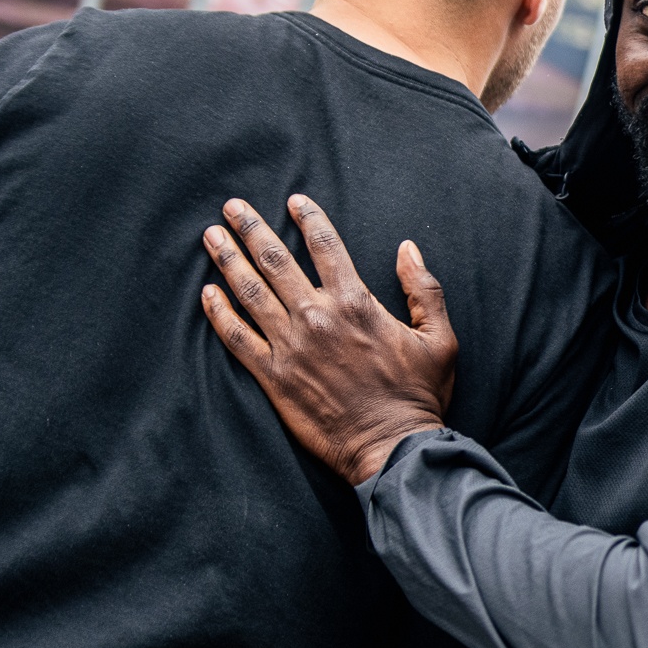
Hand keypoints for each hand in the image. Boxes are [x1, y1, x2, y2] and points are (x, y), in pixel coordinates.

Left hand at [200, 196, 455, 484]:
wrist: (392, 446)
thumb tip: (408, 248)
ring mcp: (291, 346)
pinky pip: (238, 338)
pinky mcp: (273, 376)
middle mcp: (318, 316)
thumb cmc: (419, 394)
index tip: (293, 200)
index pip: (326, 246)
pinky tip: (207, 294)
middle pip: (276, 260)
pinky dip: (219, 313)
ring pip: (250, 292)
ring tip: (212, 237)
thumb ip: (424, 289)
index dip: (308, 219)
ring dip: (228, 260)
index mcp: (356, 302)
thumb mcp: (440, 338)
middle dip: (251, 229)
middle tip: (232, 207)